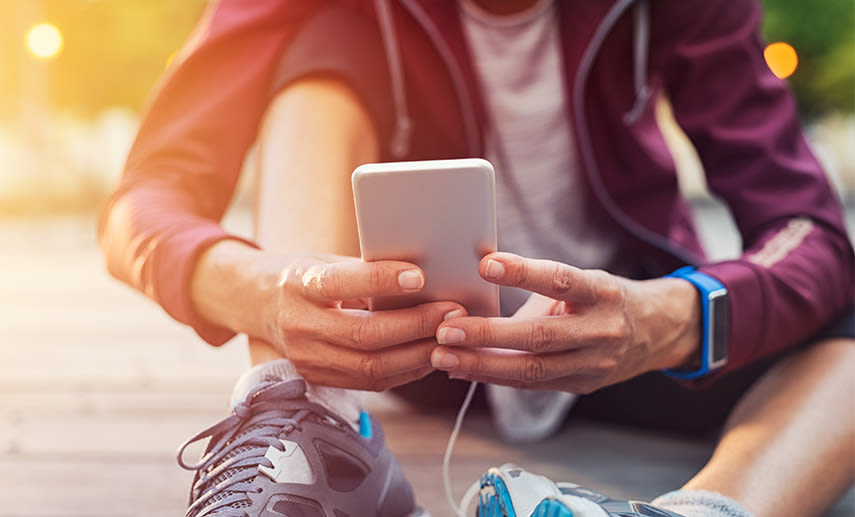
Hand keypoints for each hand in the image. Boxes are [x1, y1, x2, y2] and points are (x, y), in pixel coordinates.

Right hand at [192, 242, 464, 391]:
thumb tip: (423, 277)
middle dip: (416, 326)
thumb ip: (364, 271)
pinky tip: (431, 355)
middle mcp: (298, 326)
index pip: (340, 284)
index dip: (381, 281)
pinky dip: (406, 371)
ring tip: (452, 338)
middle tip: (454, 312)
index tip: (420, 275)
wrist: (255, 304)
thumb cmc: (301, 274)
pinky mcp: (318, 379)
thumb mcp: (323, 261)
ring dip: (419, 355)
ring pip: (371, 367)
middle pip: (364, 335)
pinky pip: (371, 383)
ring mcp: (307, 359)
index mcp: (298, 285)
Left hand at [430, 252, 698, 392]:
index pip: (560, 280)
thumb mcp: (581, 282)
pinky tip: (463, 370)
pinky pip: (533, 384)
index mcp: (600, 292)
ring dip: (482, 365)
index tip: (486, 264)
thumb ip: (536, 286)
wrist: (656, 331)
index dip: (523, 272)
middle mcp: (601, 330)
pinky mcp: (582, 385)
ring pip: (533, 370)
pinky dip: (495, 377)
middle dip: (488, 335)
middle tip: (446, 330)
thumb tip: (479, 286)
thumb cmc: (602, 299)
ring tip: (443, 357)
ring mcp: (594, 364)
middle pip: (540, 336)